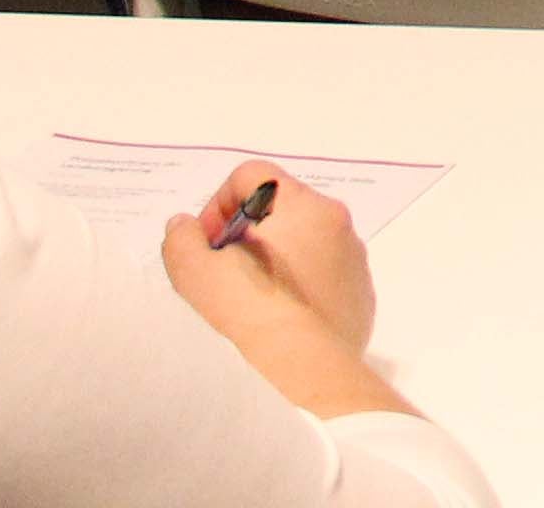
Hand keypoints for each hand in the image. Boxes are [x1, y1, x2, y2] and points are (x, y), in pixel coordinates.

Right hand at [163, 163, 375, 357]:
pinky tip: (282, 317)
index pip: (252, 175)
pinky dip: (301, 285)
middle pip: (280, 208)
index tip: (210, 244)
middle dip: (247, 232)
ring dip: (275, 258)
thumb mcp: (195, 272)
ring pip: (305, 241)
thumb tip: (185, 225)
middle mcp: (335, 220)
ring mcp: (353, 256)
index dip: (219, 204)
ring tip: (253, 299)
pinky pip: (326, 274)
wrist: (306, 369)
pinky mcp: (360, 291)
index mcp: (301, 204)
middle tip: (226, 271)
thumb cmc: (250, 312)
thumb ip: (182, 239)